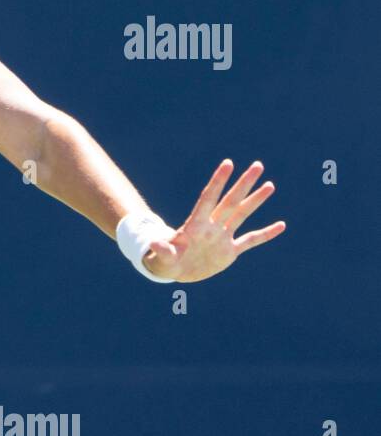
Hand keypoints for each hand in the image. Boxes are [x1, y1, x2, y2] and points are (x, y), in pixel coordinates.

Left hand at [143, 159, 286, 282]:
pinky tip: (281, 225)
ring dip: (255, 200)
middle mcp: (212, 227)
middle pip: (230, 201)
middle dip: (244, 184)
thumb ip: (162, 250)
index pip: (209, 198)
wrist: (173, 271)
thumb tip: (155, 243)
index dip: (218, 181)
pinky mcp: (229, 252)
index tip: (228, 163)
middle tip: (257, 165)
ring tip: (269, 185)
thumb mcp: (162, 258)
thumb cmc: (164, 261)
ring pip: (242, 214)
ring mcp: (222, 237)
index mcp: (196, 225)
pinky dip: (265, 234)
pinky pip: (251, 240)